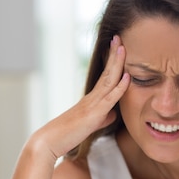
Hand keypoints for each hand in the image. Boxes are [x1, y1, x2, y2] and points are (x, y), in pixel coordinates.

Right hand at [34, 35, 129, 159]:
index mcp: (92, 98)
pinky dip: (120, 87)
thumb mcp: (91, 124)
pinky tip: (128, 76)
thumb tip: (113, 114)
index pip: (105, 75)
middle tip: (118, 36)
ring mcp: (93, 104)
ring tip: (122, 46)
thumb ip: (103, 117)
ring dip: (116, 63)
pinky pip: (110, 98)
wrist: (50, 142)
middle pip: (107, 71)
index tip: (118, 45)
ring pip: (108, 80)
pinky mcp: (94, 114)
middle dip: (114, 53)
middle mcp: (92, 97)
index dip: (112, 61)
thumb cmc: (68, 134)